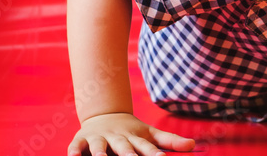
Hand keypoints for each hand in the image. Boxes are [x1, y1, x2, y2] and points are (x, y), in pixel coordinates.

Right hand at [67, 112, 195, 155]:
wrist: (104, 115)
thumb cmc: (131, 131)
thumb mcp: (150, 134)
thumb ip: (170, 140)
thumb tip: (193, 145)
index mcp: (135, 139)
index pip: (147, 148)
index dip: (154, 155)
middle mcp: (117, 139)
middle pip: (124, 148)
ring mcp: (99, 139)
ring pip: (98, 148)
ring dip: (99, 154)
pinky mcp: (81, 140)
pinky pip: (76, 147)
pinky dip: (73, 152)